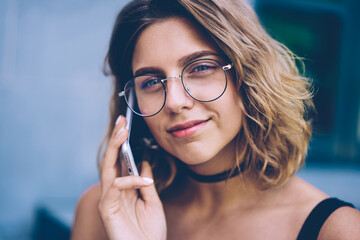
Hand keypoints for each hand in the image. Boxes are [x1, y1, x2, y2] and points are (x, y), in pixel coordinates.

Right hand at [98, 115, 166, 239]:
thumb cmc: (149, 232)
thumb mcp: (152, 202)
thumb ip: (146, 183)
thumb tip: (144, 163)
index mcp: (123, 190)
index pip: (120, 163)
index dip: (122, 144)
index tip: (126, 126)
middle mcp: (113, 192)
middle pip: (110, 160)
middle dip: (115, 139)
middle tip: (121, 120)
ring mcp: (108, 200)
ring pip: (107, 168)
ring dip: (115, 147)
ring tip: (123, 131)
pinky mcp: (106, 209)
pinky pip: (115, 187)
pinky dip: (130, 181)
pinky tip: (144, 179)